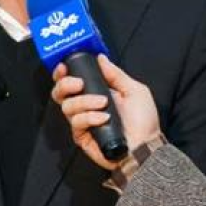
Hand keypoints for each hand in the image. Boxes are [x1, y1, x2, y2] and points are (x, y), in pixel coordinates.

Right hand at [52, 55, 160, 170]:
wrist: (145, 146)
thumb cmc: (144, 122)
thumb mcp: (134, 90)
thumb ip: (116, 74)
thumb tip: (101, 58)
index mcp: (96, 93)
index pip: (71, 80)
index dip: (63, 73)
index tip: (64, 66)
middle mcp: (86, 106)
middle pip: (60, 92)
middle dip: (65, 84)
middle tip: (79, 84)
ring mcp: (82, 122)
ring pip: (68, 106)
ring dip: (85, 101)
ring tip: (103, 104)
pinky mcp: (81, 136)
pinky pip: (76, 122)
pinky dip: (90, 117)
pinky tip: (104, 119)